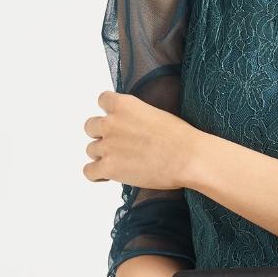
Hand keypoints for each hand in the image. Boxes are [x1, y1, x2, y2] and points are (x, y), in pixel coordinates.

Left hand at [84, 91, 198, 189]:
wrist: (188, 158)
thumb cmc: (180, 137)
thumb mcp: (155, 114)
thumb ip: (136, 117)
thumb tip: (132, 129)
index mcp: (124, 105)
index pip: (102, 100)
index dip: (109, 113)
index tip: (117, 122)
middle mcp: (111, 122)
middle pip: (91, 126)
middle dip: (102, 135)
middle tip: (118, 145)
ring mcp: (107, 146)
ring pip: (90, 150)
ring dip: (102, 156)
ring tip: (119, 163)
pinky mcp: (108, 168)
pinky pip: (88, 171)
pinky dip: (96, 174)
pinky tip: (108, 176)